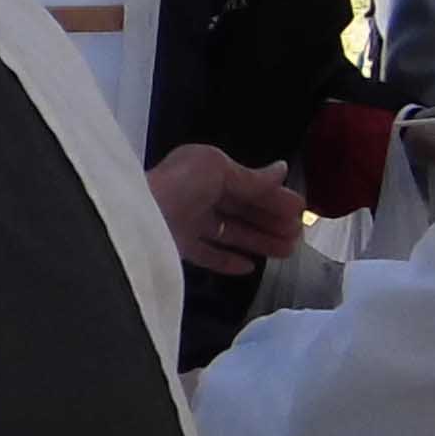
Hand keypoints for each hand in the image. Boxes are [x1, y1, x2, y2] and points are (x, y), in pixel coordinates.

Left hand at [147, 146, 308, 276]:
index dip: (273, 197)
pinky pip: (207, 254)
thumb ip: (250, 177)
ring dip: (258, 241)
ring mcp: (185, 221)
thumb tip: (281, 170)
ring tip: (287, 252)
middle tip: (298, 235)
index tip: (299, 210)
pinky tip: (249, 267)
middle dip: (270, 221)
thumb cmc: (178, 186)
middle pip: (240, 209)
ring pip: (229, 232)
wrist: (135, 218)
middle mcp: (194, 193)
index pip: (246, 184)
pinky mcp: (177, 246)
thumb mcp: (217, 170)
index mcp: (203, 169)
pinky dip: (227, 260)